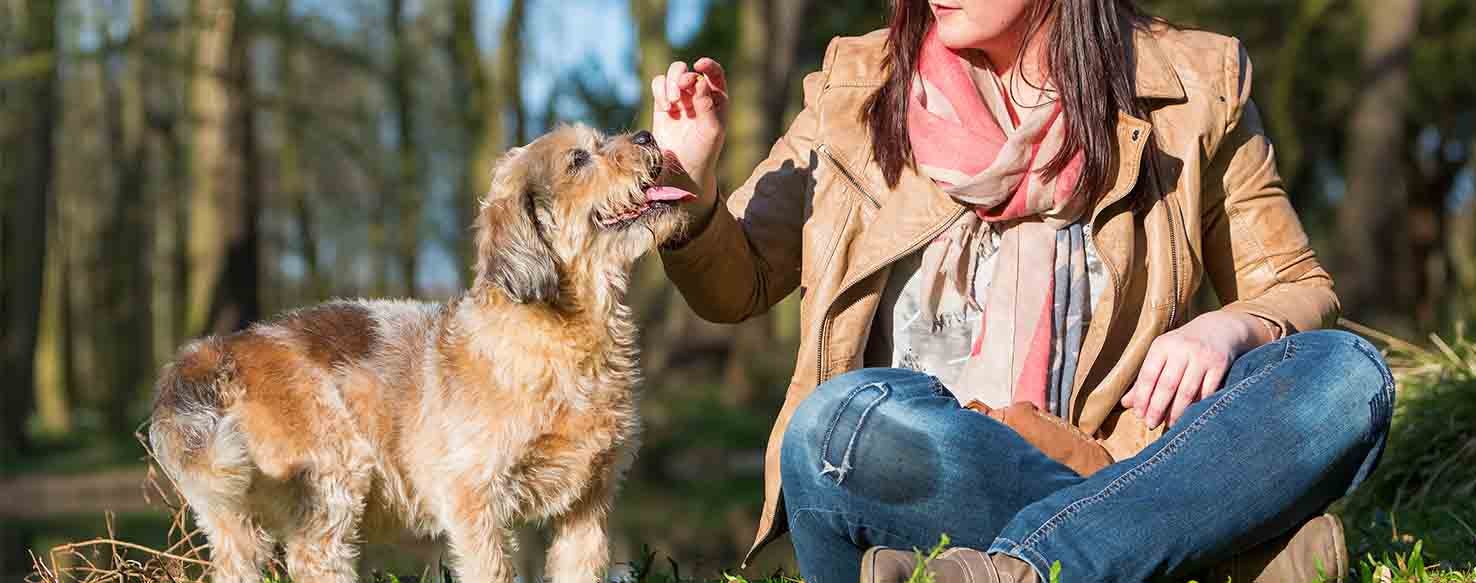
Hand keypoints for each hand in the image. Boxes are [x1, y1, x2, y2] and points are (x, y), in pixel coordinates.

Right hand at [650, 58, 726, 200]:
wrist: (682, 168)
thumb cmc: (703, 151)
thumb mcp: (711, 131)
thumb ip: (706, 106)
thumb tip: (700, 81)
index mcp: (716, 99)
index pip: (714, 73)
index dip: (708, 65)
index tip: (699, 65)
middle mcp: (698, 95)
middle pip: (689, 71)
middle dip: (683, 77)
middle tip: (681, 92)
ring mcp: (680, 98)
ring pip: (673, 73)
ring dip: (671, 83)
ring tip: (672, 103)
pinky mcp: (663, 104)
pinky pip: (659, 84)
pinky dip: (660, 90)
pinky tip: (666, 107)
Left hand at [1120, 311, 1275, 427]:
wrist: (1220, 327)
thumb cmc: (1183, 345)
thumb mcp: (1162, 354)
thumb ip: (1145, 378)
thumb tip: (1126, 403)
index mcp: (1162, 345)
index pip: (1148, 375)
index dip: (1142, 397)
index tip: (1139, 415)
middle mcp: (1182, 349)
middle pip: (1167, 385)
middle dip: (1157, 408)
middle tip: (1151, 424)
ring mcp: (1203, 356)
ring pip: (1187, 391)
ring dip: (1177, 412)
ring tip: (1169, 424)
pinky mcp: (1220, 364)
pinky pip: (1207, 391)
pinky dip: (1198, 405)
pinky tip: (1190, 415)